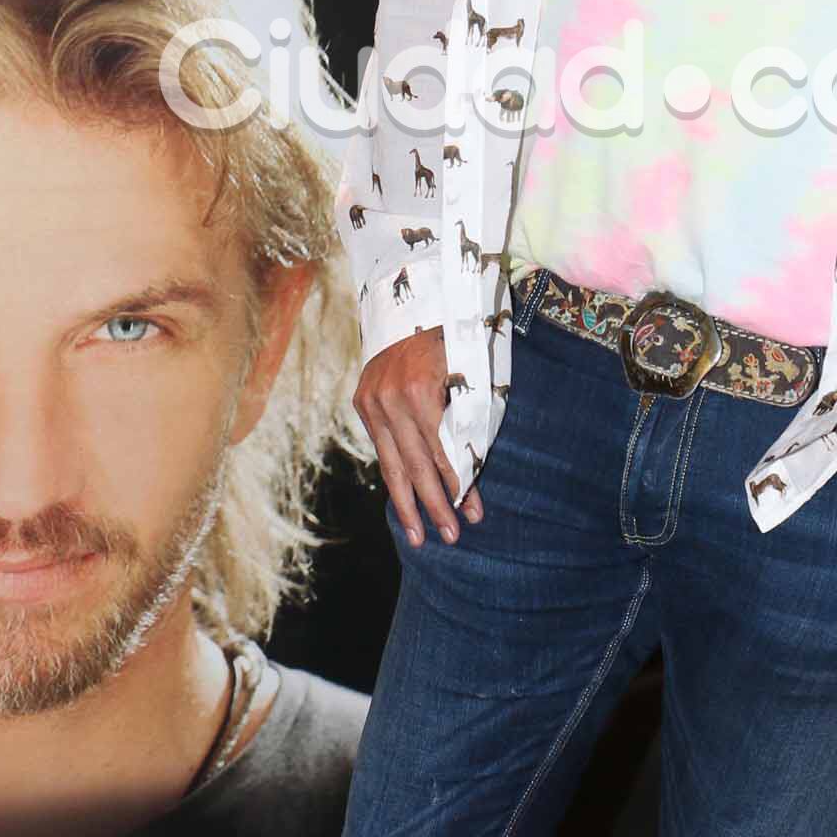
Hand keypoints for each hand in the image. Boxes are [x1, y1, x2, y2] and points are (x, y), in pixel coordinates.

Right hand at [355, 328, 484, 547]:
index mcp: (419, 390)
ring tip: (417, 537)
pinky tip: (404, 500)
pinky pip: (382, 447)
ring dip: (406, 503)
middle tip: (450, 538)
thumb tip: (470, 473)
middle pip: (413, 466)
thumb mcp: (473, 373)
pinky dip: (395, 474)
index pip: (441, 453)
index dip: (458, 486)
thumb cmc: (457, 335)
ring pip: (390, 463)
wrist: (415, 298)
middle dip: (434, 505)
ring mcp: (371, 401)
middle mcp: (389, 399)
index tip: (473, 515)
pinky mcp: (363, 401)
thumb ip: (469, 421)